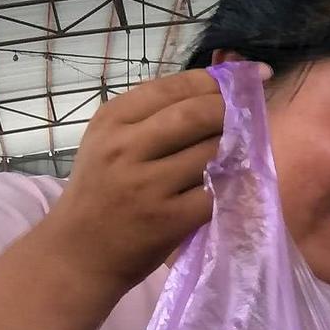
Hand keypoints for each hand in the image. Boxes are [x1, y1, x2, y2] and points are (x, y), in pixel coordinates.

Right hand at [42, 68, 245, 296]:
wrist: (77, 253)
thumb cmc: (100, 192)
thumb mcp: (109, 143)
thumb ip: (151, 117)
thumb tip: (215, 90)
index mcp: (112, 120)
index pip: (174, 88)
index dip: (218, 80)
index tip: (251, 77)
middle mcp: (125, 147)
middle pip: (196, 114)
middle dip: (232, 111)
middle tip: (252, 115)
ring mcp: (146, 184)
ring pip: (210, 152)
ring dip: (236, 149)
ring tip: (244, 150)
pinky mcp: (167, 219)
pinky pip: (214, 192)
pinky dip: (232, 184)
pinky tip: (236, 182)